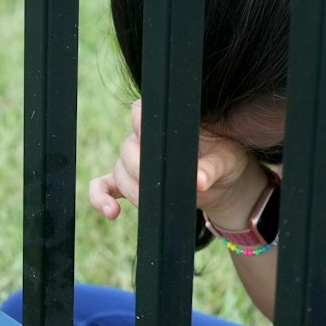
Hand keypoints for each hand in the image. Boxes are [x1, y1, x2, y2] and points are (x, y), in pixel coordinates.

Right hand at [88, 100, 268, 226]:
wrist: (222, 183)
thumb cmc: (224, 162)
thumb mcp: (224, 162)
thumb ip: (211, 169)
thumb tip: (200, 181)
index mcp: (166, 122)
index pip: (141, 112)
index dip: (141, 125)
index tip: (148, 141)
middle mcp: (144, 137)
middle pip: (126, 149)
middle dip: (139, 172)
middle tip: (159, 189)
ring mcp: (133, 160)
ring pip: (118, 171)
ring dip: (132, 190)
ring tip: (153, 205)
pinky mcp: (129, 181)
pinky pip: (103, 186)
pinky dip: (100, 198)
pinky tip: (111, 212)